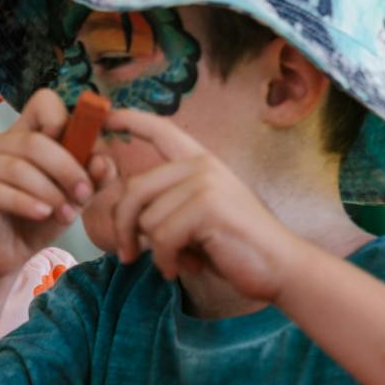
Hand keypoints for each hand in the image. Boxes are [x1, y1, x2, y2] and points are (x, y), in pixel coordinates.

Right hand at [0, 88, 100, 282]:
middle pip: (34, 141)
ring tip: (66, 213)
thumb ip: (91, 181)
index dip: (69, 121)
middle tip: (84, 194)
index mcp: (24, 135)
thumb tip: (104, 161)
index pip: (43, 103)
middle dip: (67, 168)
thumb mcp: (72, 200)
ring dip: (48, 191)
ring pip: (17, 167)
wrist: (2, 258)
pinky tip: (41, 214)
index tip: (88, 153)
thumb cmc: (36, 221)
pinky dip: (24, 202)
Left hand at [102, 108, 306, 298]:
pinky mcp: (207, 207)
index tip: (106, 115)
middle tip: (127, 255)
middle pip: (134, 189)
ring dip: (154, 250)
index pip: (161, 131)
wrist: (279, 267)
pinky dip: (165, 261)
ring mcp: (205, 183)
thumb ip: (166, 204)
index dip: (130, 120)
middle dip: (123, 227)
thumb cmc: (234, 246)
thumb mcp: (195, 217)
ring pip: (146, 219)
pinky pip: (161, 237)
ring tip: (178, 261)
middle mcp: (202, 166)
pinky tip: (180, 268)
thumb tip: (124, 214)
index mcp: (200, 163)